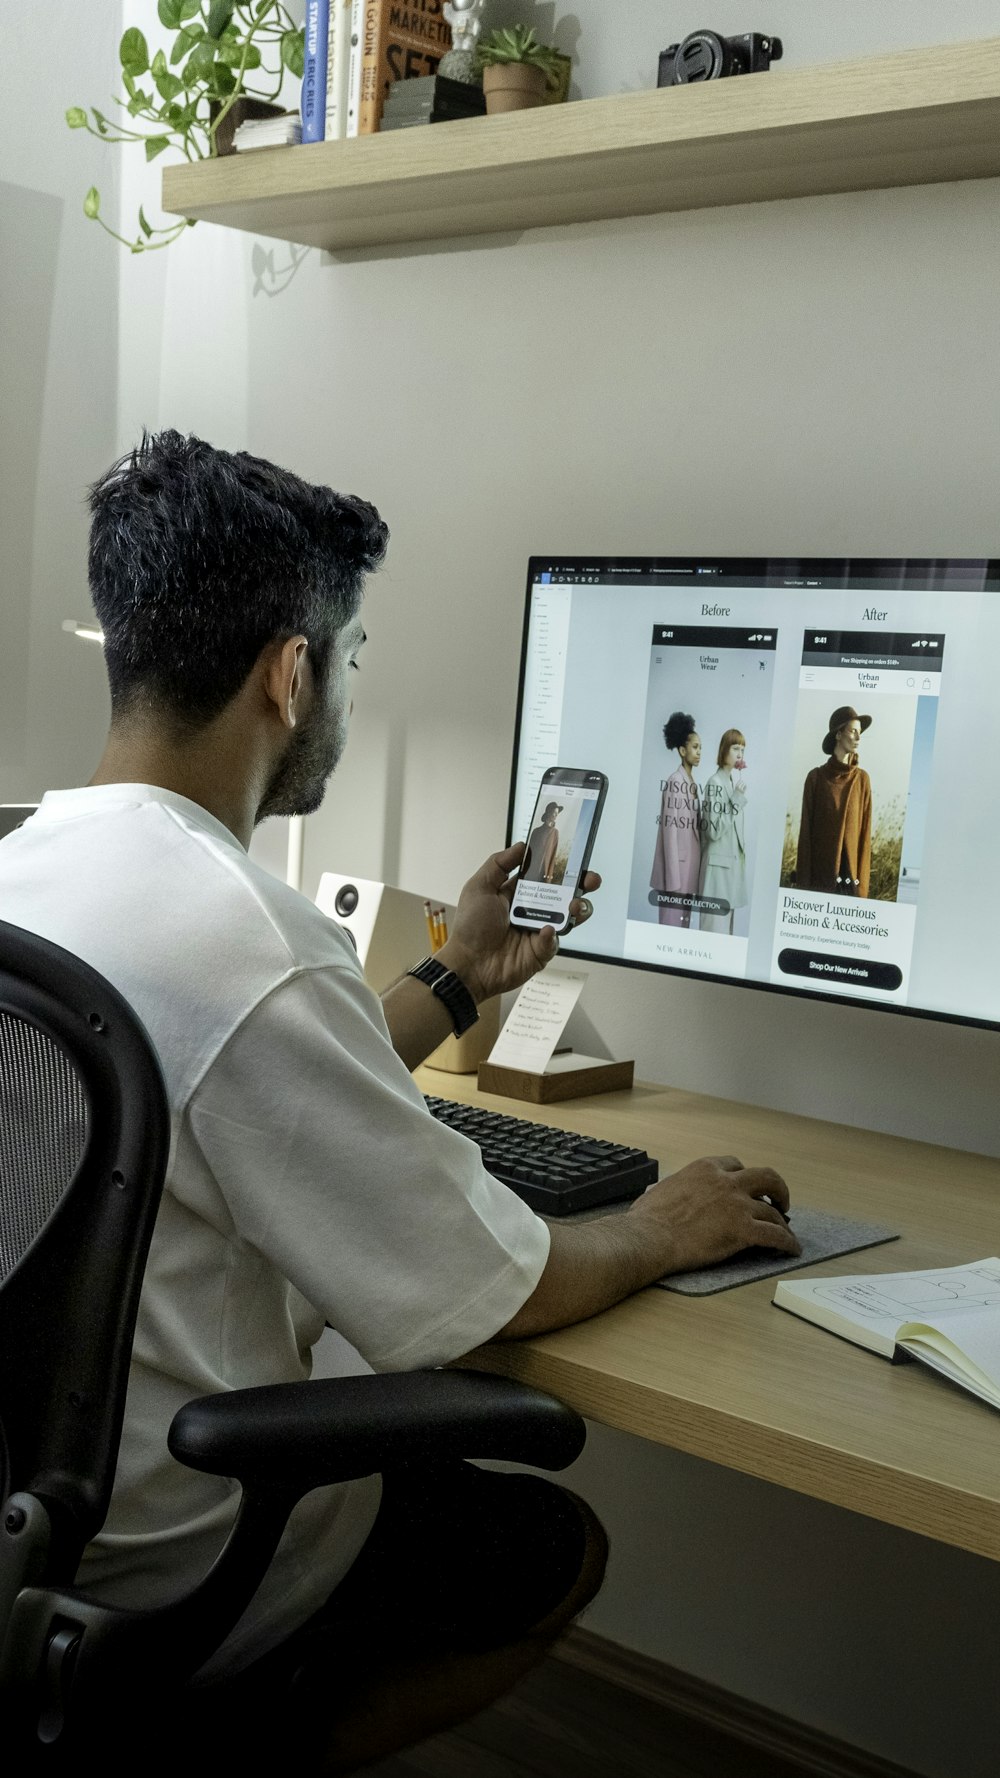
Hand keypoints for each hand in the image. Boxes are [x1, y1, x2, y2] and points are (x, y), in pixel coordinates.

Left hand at [436, 841, 600, 1002]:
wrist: (469, 964)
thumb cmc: (471, 927)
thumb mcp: (479, 887)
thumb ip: (499, 864)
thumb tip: (522, 846)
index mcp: (518, 893)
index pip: (544, 875)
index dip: (560, 866)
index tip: (573, 856)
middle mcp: (531, 910)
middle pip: (562, 894)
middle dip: (580, 885)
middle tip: (591, 880)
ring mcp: (538, 930)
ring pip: (566, 917)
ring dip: (576, 909)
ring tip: (576, 905)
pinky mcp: (541, 951)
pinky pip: (554, 941)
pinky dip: (552, 935)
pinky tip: (546, 931)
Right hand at [626, 1154, 799, 1273]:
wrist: (648, 1237)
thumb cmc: (648, 1219)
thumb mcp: (664, 1188)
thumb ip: (680, 1188)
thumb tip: (674, 1196)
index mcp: (706, 1169)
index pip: (736, 1165)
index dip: (746, 1177)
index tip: (748, 1188)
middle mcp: (726, 1182)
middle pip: (766, 1178)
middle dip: (778, 1190)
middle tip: (781, 1202)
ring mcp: (737, 1204)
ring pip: (773, 1211)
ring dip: (782, 1222)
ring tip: (786, 1232)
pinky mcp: (743, 1229)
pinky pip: (775, 1235)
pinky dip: (787, 1242)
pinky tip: (791, 1249)